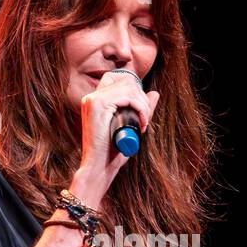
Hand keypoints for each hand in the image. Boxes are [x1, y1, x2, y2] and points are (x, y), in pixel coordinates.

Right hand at [70, 70, 159, 207]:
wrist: (99, 168)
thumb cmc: (112, 152)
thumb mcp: (130, 126)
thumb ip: (142, 109)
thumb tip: (155, 93)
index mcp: (94, 100)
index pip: (117, 78)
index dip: (134, 88)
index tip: (142, 108)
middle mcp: (91, 97)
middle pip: (125, 80)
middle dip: (141, 97)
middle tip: (145, 118)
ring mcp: (93, 100)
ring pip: (128, 87)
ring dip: (143, 104)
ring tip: (144, 122)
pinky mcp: (98, 105)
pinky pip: (127, 96)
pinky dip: (140, 108)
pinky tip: (142, 123)